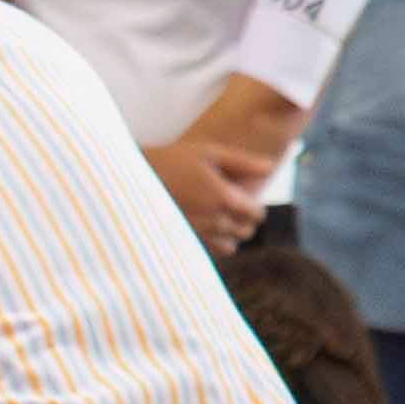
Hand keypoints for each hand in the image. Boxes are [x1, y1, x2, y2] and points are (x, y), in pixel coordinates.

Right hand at [144, 132, 273, 251]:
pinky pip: (214, 250)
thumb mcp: (209, 153)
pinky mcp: (185, 240)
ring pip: (231, 244)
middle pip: (246, 230)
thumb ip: (244, 163)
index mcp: (222, 197)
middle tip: (229, 202)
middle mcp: (212, 220)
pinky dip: (217, 240)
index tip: (241, 193)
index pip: (256, 213)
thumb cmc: (173, 160)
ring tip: (218, 214)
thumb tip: (271, 168)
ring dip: (231, 231)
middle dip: (244, 218)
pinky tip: (206, 224)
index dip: (254, 203)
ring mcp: (198, 233)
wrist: (133, 179)